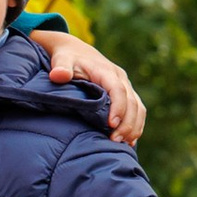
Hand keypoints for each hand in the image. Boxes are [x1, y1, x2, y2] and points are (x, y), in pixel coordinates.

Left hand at [34, 30, 145, 145]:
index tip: (111, 125)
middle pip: (132, 102)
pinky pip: (137, 110)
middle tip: (115, 140)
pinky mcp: (125, 93)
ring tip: (124, 144)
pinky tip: (129, 141)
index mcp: (106, 71)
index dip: (117, 107)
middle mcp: (120, 78)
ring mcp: (125, 86)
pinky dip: (136, 125)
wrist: (76, 52)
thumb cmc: (67, 58)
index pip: (118, 90)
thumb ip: (60, 67)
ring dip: (134, 126)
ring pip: (138, 107)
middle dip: (127, 123)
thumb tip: (58, 75)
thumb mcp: (61, 60)